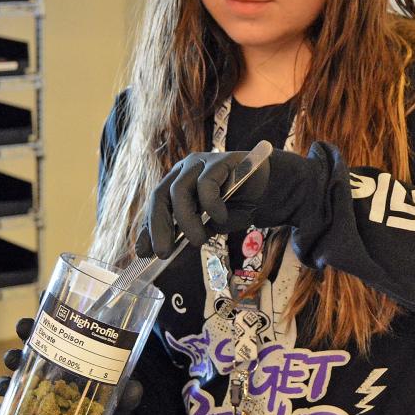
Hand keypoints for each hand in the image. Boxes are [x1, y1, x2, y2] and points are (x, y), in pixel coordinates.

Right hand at [0, 318, 142, 414]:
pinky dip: (6, 389)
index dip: (53, 306)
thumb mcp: (124, 399)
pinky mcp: (32, 405)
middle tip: (25, 328)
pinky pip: (13, 393)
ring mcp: (42, 382)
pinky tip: (5, 388)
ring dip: (13, 356)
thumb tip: (133, 390)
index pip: (65, 323)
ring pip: (21, 362)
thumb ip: (130, 394)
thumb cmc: (113, 409)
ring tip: (14, 359)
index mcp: (78, 351)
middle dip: (26, 328)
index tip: (46, 295)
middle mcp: (57, 362)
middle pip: (37, 337)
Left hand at [136, 147, 314, 258]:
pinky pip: (207, 185)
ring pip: (180, 191)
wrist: (272, 191)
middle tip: (163, 253)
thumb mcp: (209, 225)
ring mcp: (201, 163)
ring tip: (198, 240)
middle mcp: (184, 171)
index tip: (142, 253)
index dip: (147, 229)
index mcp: (176, 184)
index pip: (156, 206)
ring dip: (186, 221)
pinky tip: (221, 218)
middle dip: (159, 226)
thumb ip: (187, 233)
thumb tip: (164, 252)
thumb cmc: (237, 207)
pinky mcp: (220, 161)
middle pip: (160, 196)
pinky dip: (211, 206)